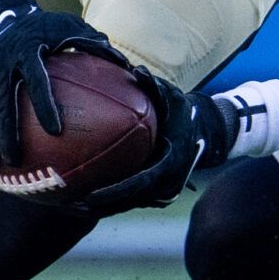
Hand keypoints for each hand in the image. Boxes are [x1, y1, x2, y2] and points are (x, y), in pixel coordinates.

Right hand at [0, 0, 124, 168]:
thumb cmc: (43, 24)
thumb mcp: (69, 26)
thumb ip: (94, 45)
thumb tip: (127, 66)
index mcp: (27, 49)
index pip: (37, 81)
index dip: (45, 106)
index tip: (56, 130)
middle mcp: (0, 59)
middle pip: (3, 103)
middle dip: (7, 134)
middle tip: (17, 161)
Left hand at [83, 71, 235, 212]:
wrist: (206, 133)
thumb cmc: (185, 114)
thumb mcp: (175, 98)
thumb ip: (155, 87)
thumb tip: (136, 71)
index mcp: (170, 162)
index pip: (140, 183)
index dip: (115, 192)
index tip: (91, 196)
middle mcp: (167, 182)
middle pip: (129, 202)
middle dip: (101, 207)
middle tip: (73, 206)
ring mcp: (163, 190)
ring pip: (129, 203)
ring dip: (102, 207)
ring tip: (72, 207)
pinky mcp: (157, 191)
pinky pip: (131, 198)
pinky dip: (111, 200)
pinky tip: (85, 198)